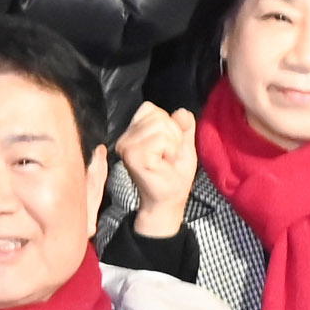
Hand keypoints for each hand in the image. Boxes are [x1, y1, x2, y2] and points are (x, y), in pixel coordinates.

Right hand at [114, 102, 197, 236]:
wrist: (169, 201)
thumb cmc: (173, 175)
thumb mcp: (184, 145)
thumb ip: (184, 126)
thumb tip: (182, 111)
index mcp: (132, 132)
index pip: (150, 108)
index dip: (167, 125)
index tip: (166, 147)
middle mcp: (125, 138)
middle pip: (158, 116)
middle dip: (173, 135)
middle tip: (168, 155)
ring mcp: (127, 147)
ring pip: (160, 126)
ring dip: (172, 144)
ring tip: (166, 160)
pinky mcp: (134, 156)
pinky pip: (161, 139)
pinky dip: (170, 151)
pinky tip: (163, 164)